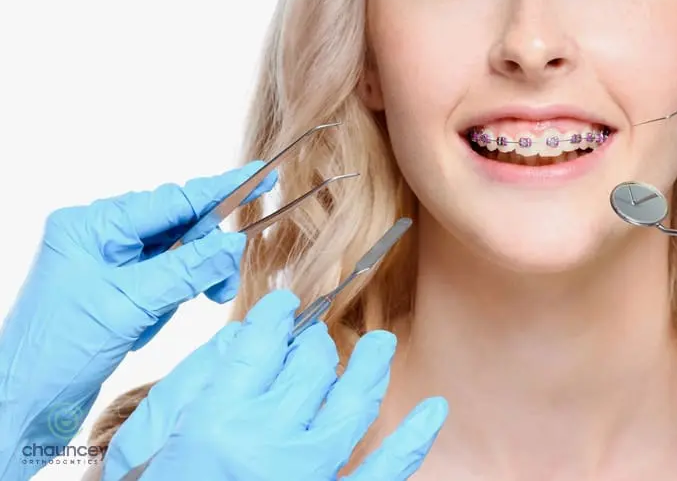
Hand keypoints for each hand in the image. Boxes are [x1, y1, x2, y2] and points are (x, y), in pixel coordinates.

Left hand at [0, 163, 273, 473]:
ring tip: (164, 318)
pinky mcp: (114, 292)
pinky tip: (144, 328)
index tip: (260, 175)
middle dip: (204, 257)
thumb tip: (233, 244)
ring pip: (175, 258)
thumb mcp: (130, 306)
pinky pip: (163, 283)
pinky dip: (166, 304)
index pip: (171, 200)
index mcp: (92, 226)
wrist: (23, 405)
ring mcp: (106, 265)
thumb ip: (187, 270)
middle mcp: (99, 238)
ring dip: (183, 288)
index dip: (220, 190)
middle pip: (178, 228)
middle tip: (224, 286)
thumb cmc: (56, 353)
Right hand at [139, 290, 447, 480]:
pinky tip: (434, 409)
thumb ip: (193, 383)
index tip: (283, 307)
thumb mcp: (146, 441)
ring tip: (379, 345)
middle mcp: (267, 443)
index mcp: (217, 420)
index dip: (276, 316)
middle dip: (312, 344)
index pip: (263, 344)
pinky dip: (413, 440)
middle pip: (310, 367)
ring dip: (369, 368)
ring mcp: (306, 476)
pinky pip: (384, 472)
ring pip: (352, 404)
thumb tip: (244, 337)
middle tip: (310, 340)